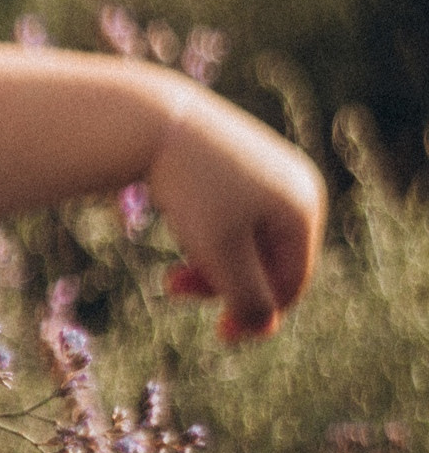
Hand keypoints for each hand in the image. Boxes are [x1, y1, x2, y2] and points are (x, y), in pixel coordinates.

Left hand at [146, 83, 325, 342]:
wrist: (146, 119)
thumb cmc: (187, 189)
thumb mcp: (220, 253)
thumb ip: (248, 298)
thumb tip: (264, 328)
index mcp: (305, 207)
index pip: (292, 282)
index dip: (258, 313)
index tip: (219, 333)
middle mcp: (296, 184)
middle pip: (268, 261)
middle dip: (224, 281)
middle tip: (173, 287)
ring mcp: (267, 168)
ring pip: (244, 240)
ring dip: (209, 262)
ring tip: (170, 264)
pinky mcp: (235, 160)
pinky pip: (227, 215)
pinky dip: (202, 232)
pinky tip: (176, 221)